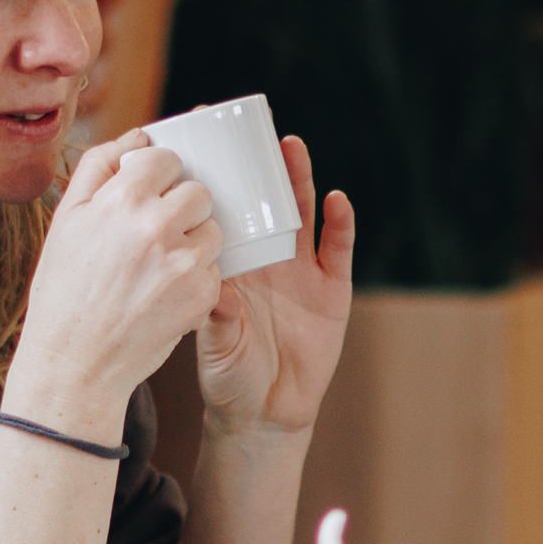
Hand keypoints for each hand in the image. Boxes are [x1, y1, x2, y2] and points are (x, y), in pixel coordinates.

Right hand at [11, 139, 237, 430]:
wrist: (74, 362)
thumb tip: (138, 135)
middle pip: (198, 192)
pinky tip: (164, 294)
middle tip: (155, 234)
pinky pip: (214, 269)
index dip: (159, 175)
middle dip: (182, 208)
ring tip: (159, 267)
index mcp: (122, 198)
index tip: (150, 193)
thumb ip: (99, 165)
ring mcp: (184, 262)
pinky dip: (197, 279)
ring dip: (194, 242)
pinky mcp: (202, 295)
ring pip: (212, 230)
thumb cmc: (64, 291)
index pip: (166, 159)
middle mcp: (157, 225)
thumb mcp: (66, 218)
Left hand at [192, 138, 355, 437]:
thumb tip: (216, 292)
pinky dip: (339, 225)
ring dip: (297, 181)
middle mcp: (265, 260)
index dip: (216, 178)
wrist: (265, 415)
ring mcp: (300, 271)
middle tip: (251, 128)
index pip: (223, 211)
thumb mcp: (214, 347)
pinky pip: (336, 250)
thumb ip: (217, 318)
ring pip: (301, 215)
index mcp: (231, 265)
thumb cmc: (228, 378)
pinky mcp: (331, 289)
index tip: (202, 141)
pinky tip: (337, 200)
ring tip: (291, 147)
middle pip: (264, 202)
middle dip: (260, 166)